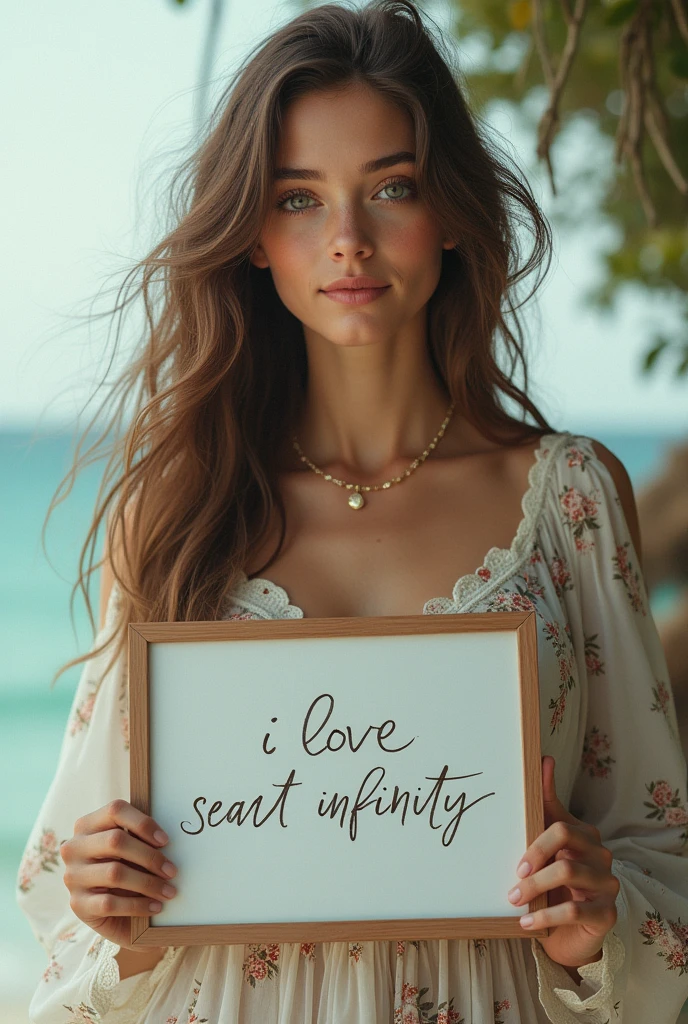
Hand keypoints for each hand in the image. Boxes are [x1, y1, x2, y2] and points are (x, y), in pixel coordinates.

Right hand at [60, 799, 177, 950]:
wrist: (110, 912)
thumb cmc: (125, 869)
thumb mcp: (130, 850)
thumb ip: (140, 838)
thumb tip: (165, 839)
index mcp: (87, 825)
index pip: (115, 810)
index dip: (143, 823)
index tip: (166, 840)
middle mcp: (74, 847)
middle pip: (116, 841)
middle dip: (150, 856)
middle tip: (172, 871)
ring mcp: (73, 876)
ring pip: (115, 873)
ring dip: (148, 883)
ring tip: (168, 891)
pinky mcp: (78, 904)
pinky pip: (110, 903)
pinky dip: (138, 905)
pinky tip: (155, 907)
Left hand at [506, 755, 618, 968]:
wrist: (568, 930)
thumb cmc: (555, 880)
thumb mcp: (547, 841)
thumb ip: (545, 802)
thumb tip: (543, 759)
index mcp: (586, 835)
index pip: (561, 826)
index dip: (536, 843)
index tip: (516, 863)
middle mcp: (602, 856)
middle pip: (564, 845)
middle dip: (534, 862)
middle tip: (513, 881)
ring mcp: (608, 884)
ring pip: (568, 874)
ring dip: (535, 889)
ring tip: (514, 901)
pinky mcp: (608, 913)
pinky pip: (575, 911)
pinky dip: (546, 916)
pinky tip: (527, 923)